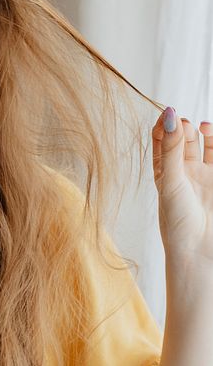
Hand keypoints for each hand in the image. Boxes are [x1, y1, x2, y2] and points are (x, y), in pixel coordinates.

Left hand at [152, 108, 212, 274]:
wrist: (200, 251)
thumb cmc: (177, 219)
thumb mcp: (170, 180)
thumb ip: (172, 147)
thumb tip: (170, 115)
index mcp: (163, 170)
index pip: (161, 138)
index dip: (165, 123)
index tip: (169, 114)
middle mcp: (182, 171)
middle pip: (183, 139)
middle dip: (184, 128)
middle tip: (186, 126)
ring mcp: (202, 177)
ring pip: (204, 146)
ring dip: (204, 134)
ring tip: (203, 127)